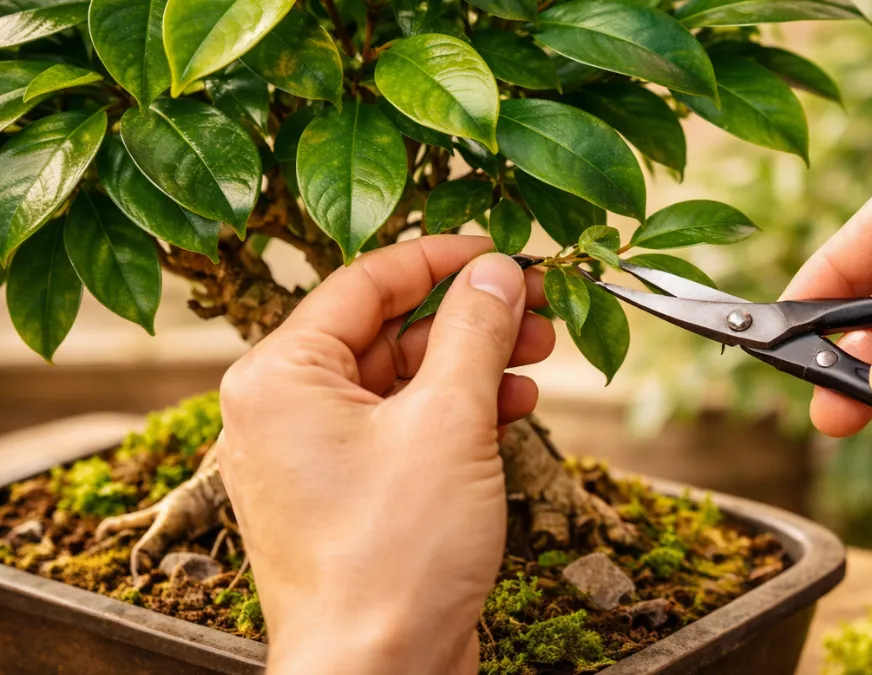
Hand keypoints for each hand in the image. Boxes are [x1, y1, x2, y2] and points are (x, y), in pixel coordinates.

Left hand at [215, 236, 552, 673]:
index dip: (441, 259)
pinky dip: (458, 414)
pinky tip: (513, 408)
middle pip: (387, 331)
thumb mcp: (447, 423)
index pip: (364, 283)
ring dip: (473, 364)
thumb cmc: (392, 557)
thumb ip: (473, 334)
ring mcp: (318, 457)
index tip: (502, 251)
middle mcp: (286, 411)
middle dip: (469, 317)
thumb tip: (497, 272)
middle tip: (537, 306)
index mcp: (280, 377)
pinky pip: (405, 429)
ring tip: (539, 355)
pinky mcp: (352, 495)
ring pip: (403, 382)